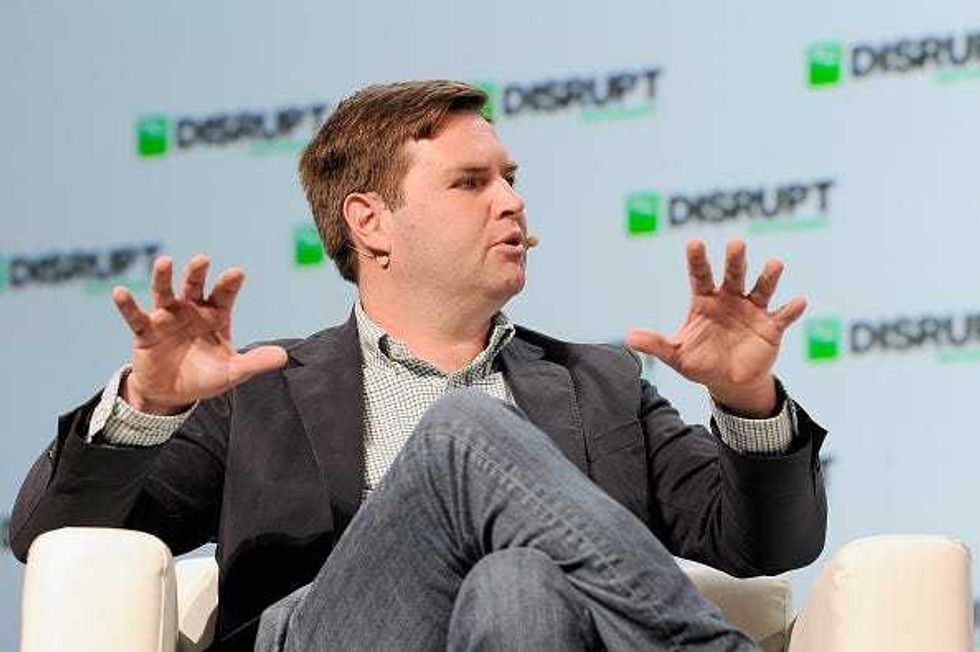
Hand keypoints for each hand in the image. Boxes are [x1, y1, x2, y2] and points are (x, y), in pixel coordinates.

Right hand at [112, 254, 287, 414]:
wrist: (172, 394)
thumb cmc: (205, 377)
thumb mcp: (233, 373)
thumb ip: (255, 362)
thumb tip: (285, 356)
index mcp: (215, 316)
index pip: (224, 295)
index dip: (229, 283)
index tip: (237, 272)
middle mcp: (191, 310)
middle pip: (194, 285)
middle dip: (197, 272)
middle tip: (202, 259)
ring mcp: (167, 318)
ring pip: (164, 292)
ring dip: (163, 277)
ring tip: (164, 262)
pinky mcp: (145, 331)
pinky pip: (135, 316)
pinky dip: (127, 304)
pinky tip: (120, 292)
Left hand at [626, 239, 805, 416]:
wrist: (729, 381)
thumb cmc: (701, 362)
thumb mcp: (676, 355)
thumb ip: (656, 344)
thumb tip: (629, 337)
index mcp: (705, 301)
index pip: (700, 276)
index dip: (697, 260)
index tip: (694, 243)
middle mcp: (730, 300)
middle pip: (733, 275)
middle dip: (735, 260)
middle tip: (736, 244)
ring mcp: (752, 311)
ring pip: (761, 289)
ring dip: (768, 277)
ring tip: (775, 263)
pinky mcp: (771, 327)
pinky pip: (783, 316)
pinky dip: (792, 309)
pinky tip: (799, 301)